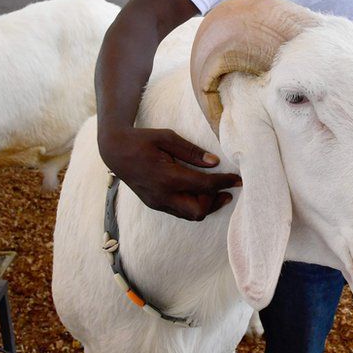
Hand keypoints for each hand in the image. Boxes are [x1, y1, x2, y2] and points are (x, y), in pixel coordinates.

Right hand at [99, 126, 240, 220]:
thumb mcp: (167, 137)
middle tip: (226, 187)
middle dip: (216, 201)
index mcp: (167, 177)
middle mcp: (162, 195)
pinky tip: (200, 192)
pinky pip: (180, 212)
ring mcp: (157, 202)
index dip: (225, 182)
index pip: (204, 186)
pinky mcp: (155, 204)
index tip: (238, 179)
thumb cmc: (142, 140)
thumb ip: (191, 151)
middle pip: (199, 211)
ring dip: (206, 205)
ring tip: (218, 191)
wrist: (115, 151)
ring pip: (190, 215)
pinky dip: (194, 205)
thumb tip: (214, 162)